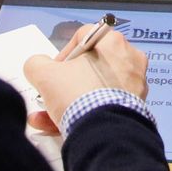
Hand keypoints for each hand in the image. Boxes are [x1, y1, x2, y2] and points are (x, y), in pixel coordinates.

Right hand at [23, 24, 150, 136]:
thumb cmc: (78, 94)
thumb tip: (38, 66)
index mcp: (113, 41)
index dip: (63, 54)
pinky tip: (62, 126)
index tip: (53, 72)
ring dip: (71, 100)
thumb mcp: (45, 75)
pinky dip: (86, 112)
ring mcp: (135, 85)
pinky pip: (105, 105)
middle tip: (53, 94)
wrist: (104, 133)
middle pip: (90, 66)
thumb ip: (37, 64)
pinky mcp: (135, 108)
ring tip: (49, 116)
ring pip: (96, 88)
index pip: (83, 37)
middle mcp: (129, 59)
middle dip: (66, 82)